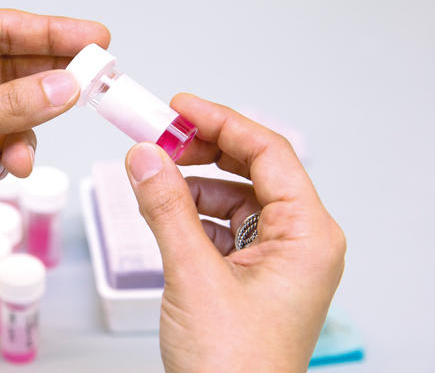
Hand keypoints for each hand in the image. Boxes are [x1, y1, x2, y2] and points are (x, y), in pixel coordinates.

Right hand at [125, 94, 345, 372]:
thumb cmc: (235, 368)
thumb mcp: (193, 277)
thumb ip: (166, 209)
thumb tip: (145, 157)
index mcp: (307, 236)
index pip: (269, 154)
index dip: (222, 122)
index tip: (180, 107)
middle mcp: (298, 243)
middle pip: (252, 171)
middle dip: (204, 150)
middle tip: (159, 136)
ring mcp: (274, 260)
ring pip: (233, 198)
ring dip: (192, 183)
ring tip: (152, 175)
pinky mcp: (249, 276)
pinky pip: (221, 227)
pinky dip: (190, 213)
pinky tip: (163, 210)